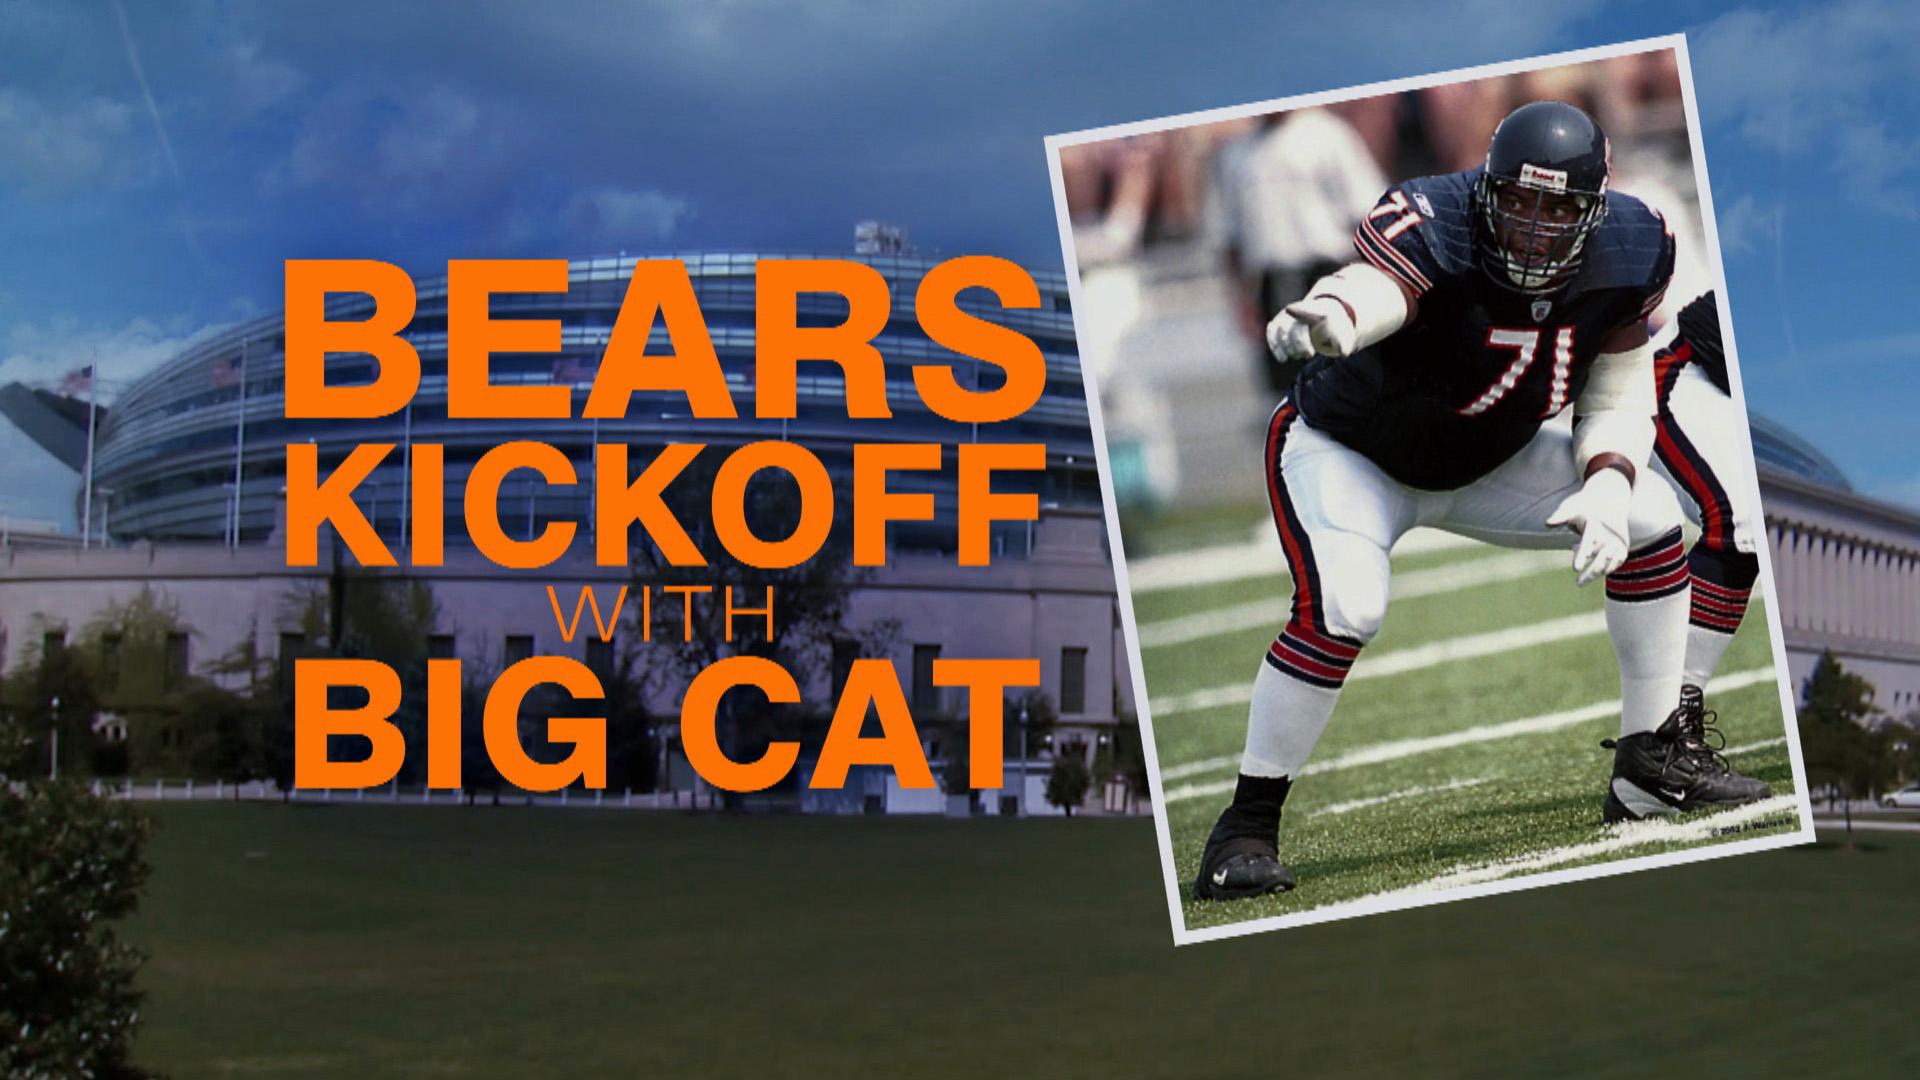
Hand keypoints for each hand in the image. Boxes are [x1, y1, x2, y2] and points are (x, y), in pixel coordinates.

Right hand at [1266, 296, 1357, 361]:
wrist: (1324, 315)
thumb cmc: (1334, 326)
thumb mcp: (1343, 333)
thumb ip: (1343, 343)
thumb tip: (1343, 354)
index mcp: (1316, 310)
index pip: (1306, 309)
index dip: (1297, 310)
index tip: (1289, 309)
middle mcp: (1299, 310)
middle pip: (1294, 327)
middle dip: (1299, 344)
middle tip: (1309, 355)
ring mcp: (1288, 315)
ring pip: (1280, 330)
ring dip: (1287, 347)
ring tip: (1297, 356)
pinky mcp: (1279, 323)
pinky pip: (1272, 331)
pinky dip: (1275, 345)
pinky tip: (1282, 358)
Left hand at [1546, 468, 1632, 586]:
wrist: (1610, 499)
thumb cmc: (1585, 505)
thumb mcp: (1572, 506)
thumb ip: (1560, 516)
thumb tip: (1547, 523)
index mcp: (1596, 525)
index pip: (1587, 543)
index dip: (1581, 556)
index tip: (1575, 569)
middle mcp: (1610, 534)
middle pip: (1600, 558)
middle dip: (1590, 573)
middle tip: (1578, 583)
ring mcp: (1618, 541)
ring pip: (1609, 563)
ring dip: (1596, 572)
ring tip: (1581, 579)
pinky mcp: (1623, 547)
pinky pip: (1615, 563)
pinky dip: (1605, 569)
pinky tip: (1592, 570)